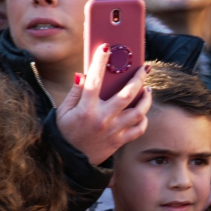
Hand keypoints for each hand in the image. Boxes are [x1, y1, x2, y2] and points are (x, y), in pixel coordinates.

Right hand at [57, 46, 153, 164]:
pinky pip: (138, 129)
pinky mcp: (119, 141)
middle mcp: (102, 118)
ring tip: (147, 89)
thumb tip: (84, 74)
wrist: (69, 163)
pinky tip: (142, 112)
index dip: (100, 61)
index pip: (94, 80)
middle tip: (145, 68)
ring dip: (146, 98)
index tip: (106, 47)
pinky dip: (143, 119)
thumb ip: (75, 93)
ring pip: (138, 112)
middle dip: (139, 78)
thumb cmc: (64, 134)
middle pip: (127, 94)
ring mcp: (113, 130)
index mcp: (86, 109)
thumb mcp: (63, 112)